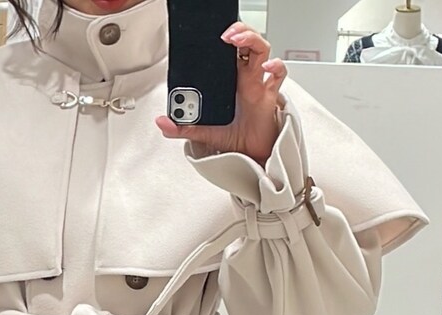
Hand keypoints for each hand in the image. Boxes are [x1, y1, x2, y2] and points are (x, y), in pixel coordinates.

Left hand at [156, 24, 287, 164]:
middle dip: (239, 32)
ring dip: (252, 40)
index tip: (210, 39)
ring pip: (262, 49)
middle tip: (226, 35)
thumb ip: (183, 127)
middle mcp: (246, 77)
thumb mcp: (203, 132)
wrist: (251, 156)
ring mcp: (259, 84)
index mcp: (231, 80)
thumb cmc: (234, 138)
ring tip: (238, 40)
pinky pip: (279, 75)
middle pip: (247, 42)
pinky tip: (267, 66)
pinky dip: (276, 66)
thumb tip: (162, 122)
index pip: (229, 50)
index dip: (224, 40)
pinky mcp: (270, 96)